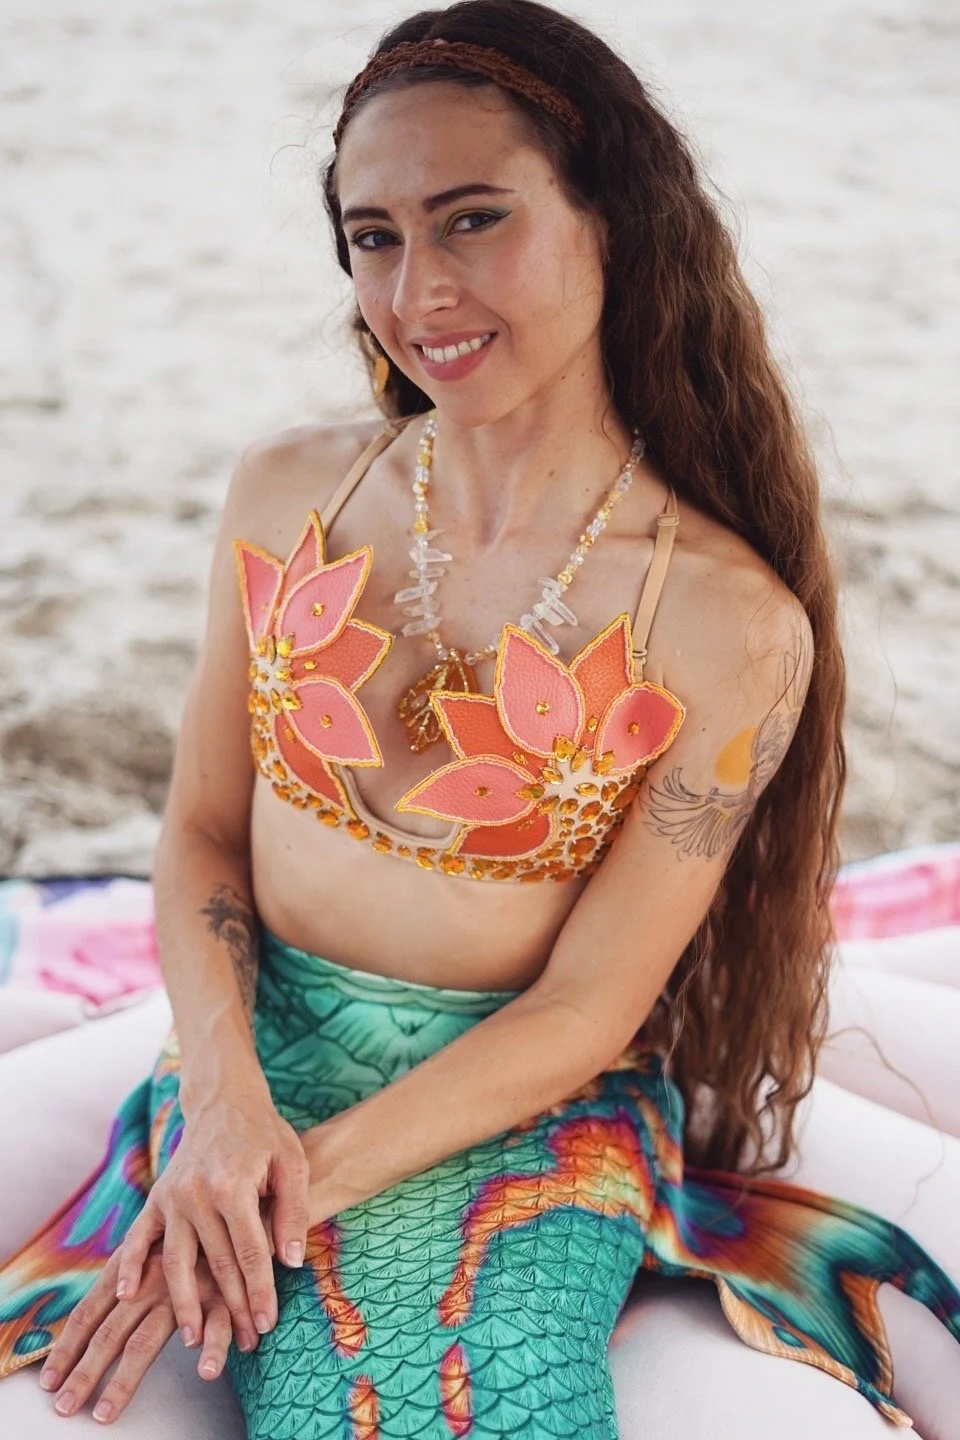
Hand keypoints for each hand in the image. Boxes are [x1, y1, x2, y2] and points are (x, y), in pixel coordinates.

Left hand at [38, 1245, 246, 1423]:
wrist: (235, 1193)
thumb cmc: (195, 1229)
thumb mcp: (155, 1246)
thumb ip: (129, 1275)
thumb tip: (95, 1318)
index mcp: (132, 1267)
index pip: (89, 1312)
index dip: (66, 1347)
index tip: (48, 1380)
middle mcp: (151, 1279)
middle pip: (109, 1334)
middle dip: (83, 1374)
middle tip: (64, 1406)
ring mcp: (183, 1288)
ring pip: (147, 1340)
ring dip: (124, 1380)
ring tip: (106, 1411)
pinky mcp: (222, 1293)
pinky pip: (217, 1326)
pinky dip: (213, 1349)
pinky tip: (205, 1371)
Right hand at [116, 1087, 308, 1347]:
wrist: (223, 1102)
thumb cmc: (264, 1134)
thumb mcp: (291, 1162)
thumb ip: (293, 1210)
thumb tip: (291, 1261)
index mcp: (233, 1185)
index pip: (250, 1252)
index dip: (260, 1291)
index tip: (268, 1323)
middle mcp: (197, 1194)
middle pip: (215, 1263)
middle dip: (231, 1306)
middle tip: (244, 1341)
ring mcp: (172, 1196)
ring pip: (177, 1261)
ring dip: (184, 1302)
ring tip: (193, 1338)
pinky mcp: (156, 1197)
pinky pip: (140, 1237)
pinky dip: (132, 1265)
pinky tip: (130, 1294)